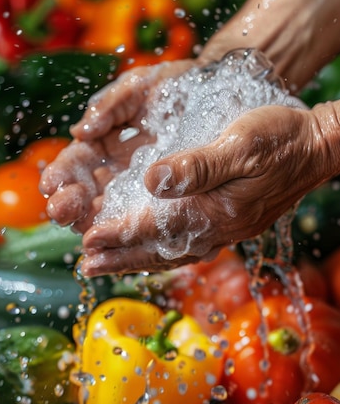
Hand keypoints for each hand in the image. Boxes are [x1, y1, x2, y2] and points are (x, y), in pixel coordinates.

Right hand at [40, 59, 193, 231]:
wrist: (221, 89)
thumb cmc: (175, 84)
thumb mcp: (139, 87)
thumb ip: (111, 105)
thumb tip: (81, 132)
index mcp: (105, 142)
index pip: (77, 162)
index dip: (62, 173)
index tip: (51, 184)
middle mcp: (118, 169)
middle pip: (87, 193)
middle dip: (70, 204)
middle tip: (60, 212)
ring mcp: (142, 187)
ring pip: (113, 211)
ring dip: (95, 223)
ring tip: (85, 233)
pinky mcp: (170, 200)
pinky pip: (149, 220)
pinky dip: (135, 232)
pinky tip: (124, 245)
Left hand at [79, 103, 336, 276]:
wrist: (317, 147)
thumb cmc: (280, 138)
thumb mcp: (240, 143)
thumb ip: (198, 166)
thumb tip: (153, 180)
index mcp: (217, 210)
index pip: (157, 228)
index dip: (119, 233)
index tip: (87, 239)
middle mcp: (218, 227)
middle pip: (159, 249)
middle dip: (120, 257)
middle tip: (86, 264)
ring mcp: (225, 228)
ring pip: (170, 251)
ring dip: (135, 258)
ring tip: (106, 263)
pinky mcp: (229, 222)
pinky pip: (185, 244)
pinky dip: (159, 250)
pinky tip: (147, 250)